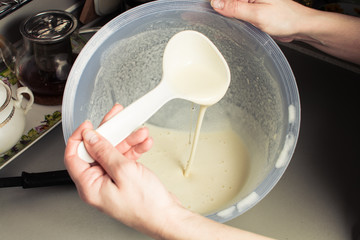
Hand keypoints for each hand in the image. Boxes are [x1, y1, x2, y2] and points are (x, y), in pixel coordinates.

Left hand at [64, 104, 180, 237]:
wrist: (166, 217)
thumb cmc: (146, 206)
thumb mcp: (124, 172)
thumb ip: (105, 152)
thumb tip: (91, 138)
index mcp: (90, 186)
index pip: (73, 156)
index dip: (79, 137)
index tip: (89, 125)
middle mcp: (98, 183)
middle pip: (97, 151)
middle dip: (112, 134)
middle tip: (119, 119)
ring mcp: (111, 181)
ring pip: (114, 152)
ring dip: (128, 141)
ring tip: (141, 133)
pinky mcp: (124, 179)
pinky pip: (124, 159)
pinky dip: (134, 150)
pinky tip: (144, 144)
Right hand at [210, 0, 359, 63]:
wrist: (299, 26)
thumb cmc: (286, 18)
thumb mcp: (257, 14)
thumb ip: (235, 8)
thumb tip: (216, 3)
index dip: (213, 3)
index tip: (199, 10)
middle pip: (226, 1)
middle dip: (216, 8)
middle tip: (202, 18)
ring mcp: (251, 2)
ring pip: (230, 6)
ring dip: (222, 14)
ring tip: (213, 21)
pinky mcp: (252, 10)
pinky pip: (237, 13)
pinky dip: (230, 19)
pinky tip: (226, 25)